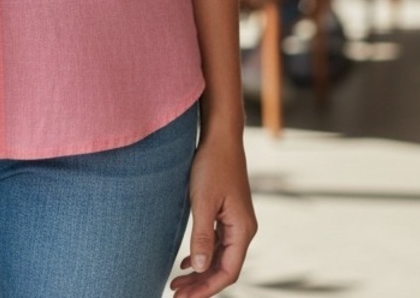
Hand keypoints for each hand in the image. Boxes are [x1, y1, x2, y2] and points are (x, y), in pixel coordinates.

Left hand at [170, 133, 256, 296]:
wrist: (221, 137)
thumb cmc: (212, 166)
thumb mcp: (202, 201)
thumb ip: (202, 235)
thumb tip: (200, 269)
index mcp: (242, 230)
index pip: (227, 271)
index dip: (207, 288)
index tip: (184, 297)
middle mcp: (243, 229)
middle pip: (223, 267)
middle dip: (201, 284)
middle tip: (175, 294)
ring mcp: (236, 221)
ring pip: (219, 256)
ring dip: (200, 271)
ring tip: (177, 283)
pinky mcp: (227, 212)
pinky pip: (217, 242)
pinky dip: (203, 254)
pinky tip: (188, 263)